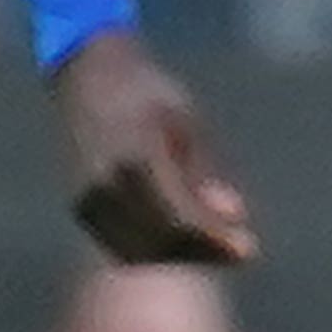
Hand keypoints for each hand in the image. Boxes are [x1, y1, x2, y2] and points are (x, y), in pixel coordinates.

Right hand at [55, 30, 256, 264]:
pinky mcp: (83, 206)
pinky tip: (183, 241)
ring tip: (215, 246)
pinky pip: (121, 242)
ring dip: (180, 254)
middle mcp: (108, 184)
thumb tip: (235, 214)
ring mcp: (90, 198)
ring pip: (140, 249)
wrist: (89, 76)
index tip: (249, 249)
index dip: (215, 238)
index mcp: (137, 158)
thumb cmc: (146, 91)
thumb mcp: (187, 121)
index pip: (180, 216)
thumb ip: (206, 171)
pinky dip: (155, 249)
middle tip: (238, 251)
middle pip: (161, 240)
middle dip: (203, 251)